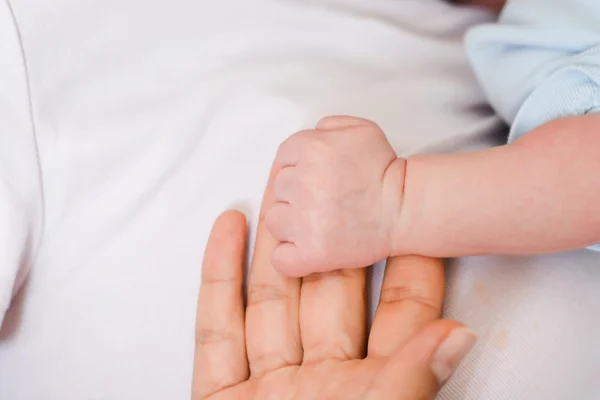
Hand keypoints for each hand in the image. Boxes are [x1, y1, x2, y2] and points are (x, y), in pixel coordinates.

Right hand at [192, 163, 475, 399]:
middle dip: (330, 234)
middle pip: (325, 292)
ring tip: (278, 186)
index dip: (407, 266)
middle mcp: (317, 379)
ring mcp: (265, 382)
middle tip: (338, 181)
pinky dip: (217, 275)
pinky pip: (216, 326)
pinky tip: (226, 228)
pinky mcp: (218, 391)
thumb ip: (411, 375)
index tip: (417, 220)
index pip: (395, 315)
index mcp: (365, 387)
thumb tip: (461, 335)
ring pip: (268, 299)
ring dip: (271, 240)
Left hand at [266, 116, 404, 275]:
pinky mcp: (312, 253)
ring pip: (275, 222)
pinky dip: (290, 257)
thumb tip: (308, 139)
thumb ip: (325, 127)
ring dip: (292, 224)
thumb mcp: (359, 129)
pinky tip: (308, 248)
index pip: (283, 158)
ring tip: (320, 222)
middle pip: (278, 189)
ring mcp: (305, 222)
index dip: (300, 167)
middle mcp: (303, 183)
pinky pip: (280, 258)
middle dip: (297, 193)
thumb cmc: (384, 169)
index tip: (319, 177)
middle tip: (326, 199)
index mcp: (312, 149)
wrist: (405, 208)